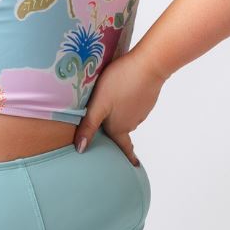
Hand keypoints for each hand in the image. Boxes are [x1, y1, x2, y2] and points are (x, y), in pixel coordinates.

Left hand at [74, 50, 164, 164]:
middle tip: (109, 136)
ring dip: (120, 116)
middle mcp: (131, 122)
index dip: (126, 156)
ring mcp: (141, 109)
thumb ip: (89, 126)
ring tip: (111, 109)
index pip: (122, 146)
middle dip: (115, 134)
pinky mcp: (146, 97)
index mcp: (119, 127)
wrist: (149, 65)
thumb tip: (80, 149)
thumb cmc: (120, 83)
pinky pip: (133, 105)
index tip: (134, 165)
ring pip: (127, 117)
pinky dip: (127, 103)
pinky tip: (121, 93)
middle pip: (121, 131)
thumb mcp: (98, 104)